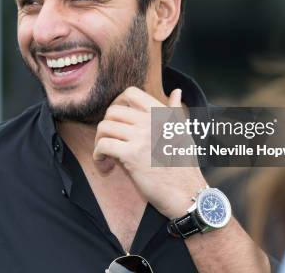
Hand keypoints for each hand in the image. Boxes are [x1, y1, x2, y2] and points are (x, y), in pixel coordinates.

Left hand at [93, 87, 207, 218]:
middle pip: (113, 111)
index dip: (118, 103)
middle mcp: (151, 121)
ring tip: (105, 155)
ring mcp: (141, 137)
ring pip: (104, 127)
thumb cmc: (184, 165)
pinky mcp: (131, 155)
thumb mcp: (183, 133)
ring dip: (99, 142)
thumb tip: (177, 92)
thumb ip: (175, 111)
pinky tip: (105, 166)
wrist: (187, 193)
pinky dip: (98, 156)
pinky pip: (103, 146)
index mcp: (162, 114)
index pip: (131, 92)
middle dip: (106, 127)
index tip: (117, 120)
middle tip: (109, 142)